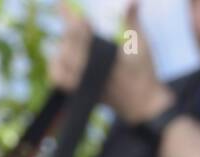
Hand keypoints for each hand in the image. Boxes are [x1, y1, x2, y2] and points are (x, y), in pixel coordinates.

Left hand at [49, 1, 174, 124]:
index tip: (60, 3)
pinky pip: (58, 79)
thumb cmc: (144, 71)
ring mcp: (82, 82)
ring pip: (60, 61)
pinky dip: (55, 67)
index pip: (80, 31)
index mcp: (104, 55)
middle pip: (68, 44)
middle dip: (69, 29)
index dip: (68, 16)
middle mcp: (89, 70)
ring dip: (63, 46)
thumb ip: (133, 21)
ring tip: (71, 38)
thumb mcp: (142, 44)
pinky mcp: (78, 92)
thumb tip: (132, 0)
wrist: (141, 103)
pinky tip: (60, 57)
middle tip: (70, 16)